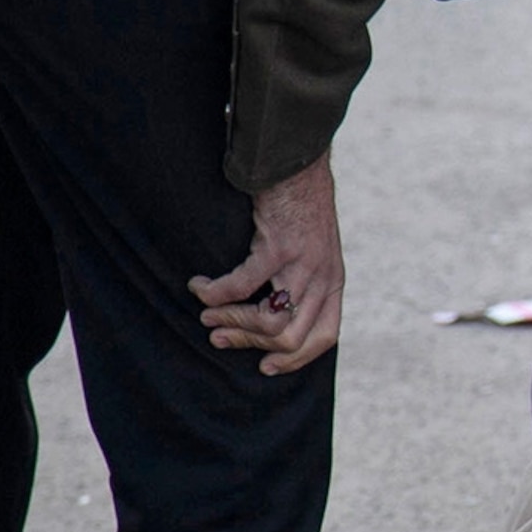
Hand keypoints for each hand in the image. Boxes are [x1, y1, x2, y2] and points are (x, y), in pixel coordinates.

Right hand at [190, 153, 343, 375]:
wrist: (297, 164)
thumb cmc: (295, 208)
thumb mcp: (312, 252)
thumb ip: (299, 283)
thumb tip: (264, 322)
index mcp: (332, 283)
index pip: (324, 339)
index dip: (295, 360)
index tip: (265, 367)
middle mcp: (323, 278)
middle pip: (290, 338)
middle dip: (250, 342)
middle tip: (219, 337)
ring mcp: (303, 263)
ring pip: (269, 320)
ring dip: (230, 321)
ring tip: (206, 315)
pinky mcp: (277, 246)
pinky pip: (240, 286)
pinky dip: (215, 292)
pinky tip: (199, 285)